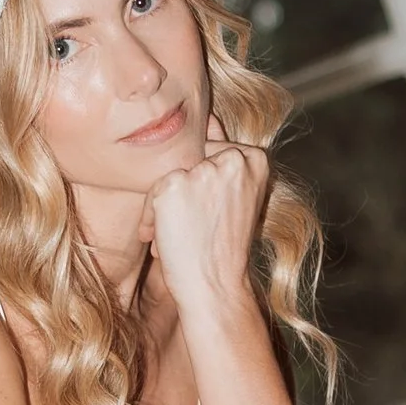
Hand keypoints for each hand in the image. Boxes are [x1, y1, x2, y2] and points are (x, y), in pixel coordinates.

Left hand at [145, 115, 270, 321]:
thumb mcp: (234, 196)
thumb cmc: (223, 247)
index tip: (203, 216)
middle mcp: (233, 157)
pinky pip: (150, 190)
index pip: (213, 148)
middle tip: (187, 231)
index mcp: (256, 157)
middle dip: (180, 193)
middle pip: (189, 156)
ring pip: (168, 172)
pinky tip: (160, 240)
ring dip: (162, 206)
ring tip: (173, 237)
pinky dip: (149, 217)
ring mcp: (203, 169)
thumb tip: (210, 117)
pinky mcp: (174, 182)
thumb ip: (222, 155)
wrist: (215, 288)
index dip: (199, 185)